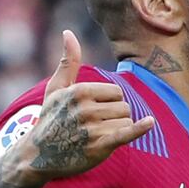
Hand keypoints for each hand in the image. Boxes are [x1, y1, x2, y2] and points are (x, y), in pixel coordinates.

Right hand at [4, 30, 154, 186]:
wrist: (39, 155)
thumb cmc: (50, 118)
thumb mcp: (56, 88)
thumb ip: (68, 61)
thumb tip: (68, 32)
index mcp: (80, 91)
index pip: (117, 92)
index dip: (110, 102)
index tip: (92, 112)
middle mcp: (87, 108)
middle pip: (124, 107)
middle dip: (114, 117)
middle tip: (91, 127)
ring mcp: (93, 128)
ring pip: (126, 122)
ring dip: (116, 130)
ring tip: (95, 137)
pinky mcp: (99, 146)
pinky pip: (125, 133)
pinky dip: (139, 128)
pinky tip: (149, 122)